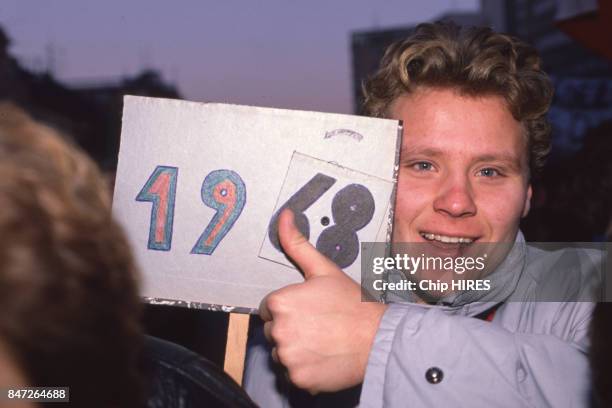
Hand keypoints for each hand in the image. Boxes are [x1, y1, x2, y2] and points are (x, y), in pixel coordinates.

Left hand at [259, 209, 386, 393]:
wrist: (378, 338)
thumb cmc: (352, 303)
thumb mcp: (323, 269)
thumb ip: (297, 244)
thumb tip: (284, 216)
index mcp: (280, 303)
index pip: (269, 309)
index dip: (289, 308)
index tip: (309, 309)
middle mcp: (278, 331)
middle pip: (274, 331)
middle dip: (291, 328)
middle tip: (318, 324)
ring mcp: (288, 357)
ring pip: (282, 353)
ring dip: (297, 349)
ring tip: (322, 340)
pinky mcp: (298, 378)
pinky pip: (293, 373)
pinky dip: (306, 368)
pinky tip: (324, 356)